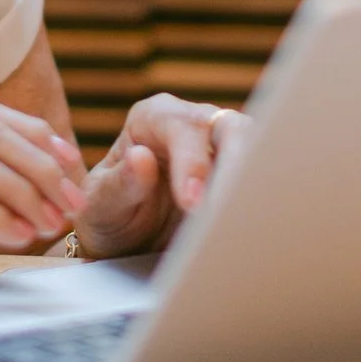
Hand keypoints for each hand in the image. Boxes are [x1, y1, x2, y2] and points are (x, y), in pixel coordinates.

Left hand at [75, 94, 251, 259]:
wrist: (126, 243)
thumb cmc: (109, 214)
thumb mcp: (100, 204)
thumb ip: (119, 183)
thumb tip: (142, 158)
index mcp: (152, 118)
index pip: (181, 128)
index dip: (191, 162)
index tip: (192, 202)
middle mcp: (192, 124)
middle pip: (230, 127)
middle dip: (237, 164)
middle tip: (230, 207)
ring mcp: (221, 147)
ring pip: (257, 148)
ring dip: (254, 182)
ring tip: (246, 219)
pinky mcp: (240, 173)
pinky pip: (260, 177)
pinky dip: (260, 198)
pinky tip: (254, 224)